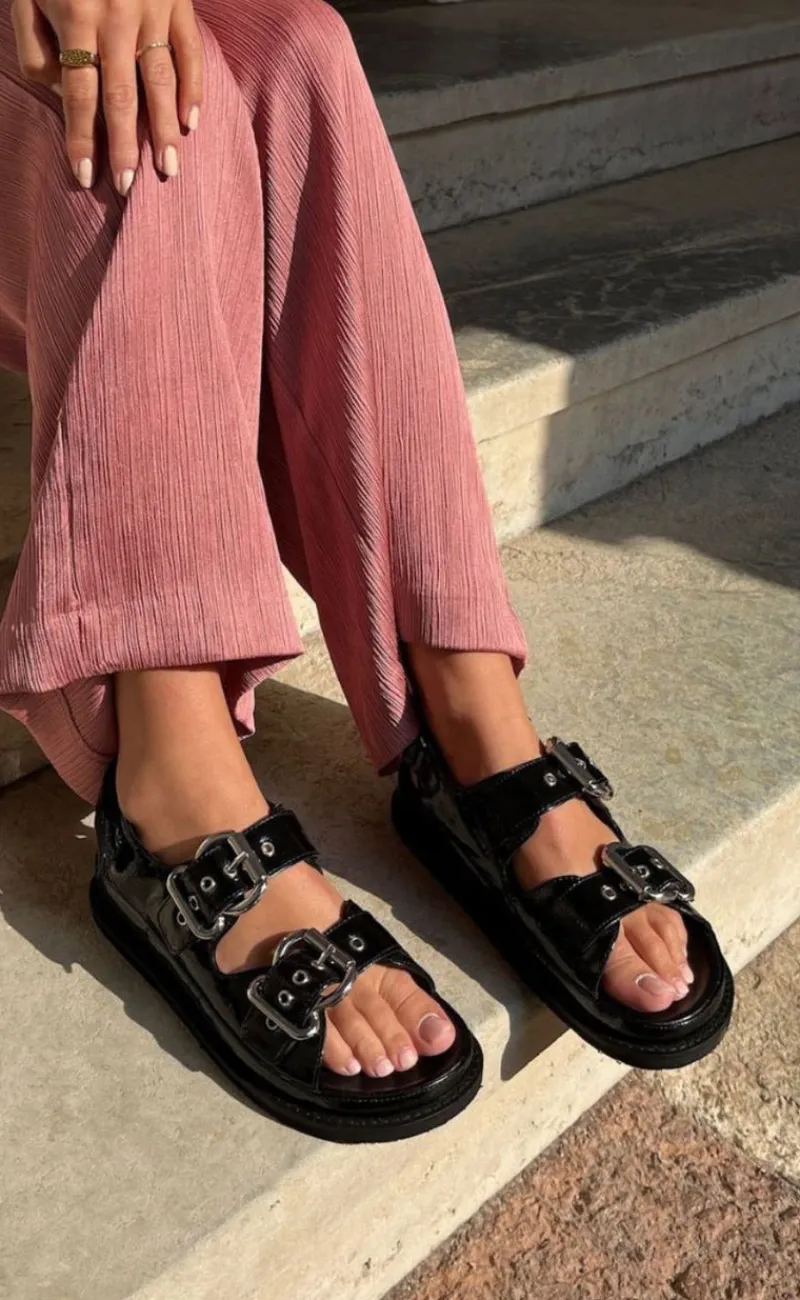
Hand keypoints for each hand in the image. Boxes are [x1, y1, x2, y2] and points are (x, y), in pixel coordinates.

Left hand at [11, 0, 202, 193]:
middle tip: (129, 187)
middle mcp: (116, 16)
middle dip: (125, 144)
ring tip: (169, 170)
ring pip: (160, 78)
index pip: (78, 90)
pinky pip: (190, 50)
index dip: (81, 136)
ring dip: (165, 129)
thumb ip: (36, 47)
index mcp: (75, 15)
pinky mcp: (177, 1)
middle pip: (121, 93)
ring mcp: (152, 9)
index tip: (85, 175)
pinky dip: (193, 87)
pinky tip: (192, 123)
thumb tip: (64, 95)